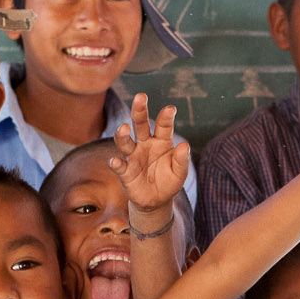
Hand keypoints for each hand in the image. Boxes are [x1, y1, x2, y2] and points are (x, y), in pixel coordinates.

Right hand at [110, 94, 188, 215]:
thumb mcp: (180, 173)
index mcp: (162, 142)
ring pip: (125, 142)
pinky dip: (116, 163)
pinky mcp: (125, 172)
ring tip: (124, 128)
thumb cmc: (169, 182)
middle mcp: (145, 145)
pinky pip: (119, 165)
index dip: (166, 117)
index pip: (164, 126)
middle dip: (140, 111)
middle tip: (141, 97)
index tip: (170, 109)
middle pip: (140, 125)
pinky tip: (115, 161)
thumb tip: (184, 146)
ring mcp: (133, 157)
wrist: (156, 201)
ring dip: (123, 134)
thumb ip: (181, 160)